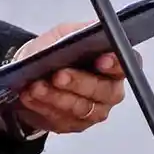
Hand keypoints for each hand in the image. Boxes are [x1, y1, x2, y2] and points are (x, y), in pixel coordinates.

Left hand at [9, 23, 127, 133]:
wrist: (28, 75)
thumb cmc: (51, 54)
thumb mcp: (63, 35)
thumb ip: (78, 32)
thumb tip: (93, 29)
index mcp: (111, 66)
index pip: (125, 65)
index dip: (116, 64)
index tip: (101, 61)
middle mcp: (108, 90)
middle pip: (103, 90)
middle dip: (79, 82)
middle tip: (58, 75)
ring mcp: (93, 110)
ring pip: (80, 107)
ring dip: (56, 96)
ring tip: (36, 86)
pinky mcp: (74, 124)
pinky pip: (61, 118)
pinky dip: (42, 106)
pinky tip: (30, 96)